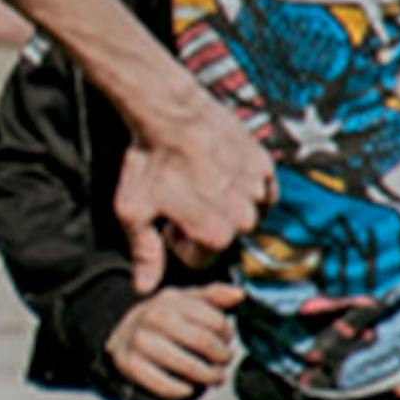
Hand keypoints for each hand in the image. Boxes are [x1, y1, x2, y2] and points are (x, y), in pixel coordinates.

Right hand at [101, 285, 239, 399]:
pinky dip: (181, 390)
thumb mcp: (186, 301)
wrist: (123, 335)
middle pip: (204, 343)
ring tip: (215, 378)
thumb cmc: (166, 320)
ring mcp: (139, 341)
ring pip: (187, 366)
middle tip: (224, 363)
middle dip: (221, 357)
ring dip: (208, 376)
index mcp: (171, 299)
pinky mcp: (129, 364)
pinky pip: (163, 385)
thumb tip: (239, 294)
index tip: (227, 341)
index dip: (227, 335)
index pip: (215, 320)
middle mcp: (153, 317)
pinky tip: (189, 388)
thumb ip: (214, 296)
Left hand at [110, 100, 257, 287]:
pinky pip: (262, 191)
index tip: (169, 221)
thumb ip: (144, 253)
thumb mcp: (134, 211)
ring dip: (226, 206)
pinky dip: (247, 188)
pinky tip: (221, 173)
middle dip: (204, 225)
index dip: (179, 241)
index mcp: (214, 235)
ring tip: (201, 182)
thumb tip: (143, 288)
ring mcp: (257, 191)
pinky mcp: (264, 166)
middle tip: (183, 198)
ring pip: (244, 214)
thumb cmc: (149, 161)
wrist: (169, 111)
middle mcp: (242, 218)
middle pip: (224, 237)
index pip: (200, 258)